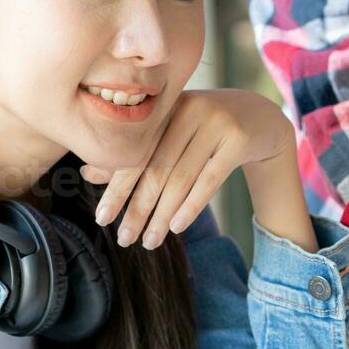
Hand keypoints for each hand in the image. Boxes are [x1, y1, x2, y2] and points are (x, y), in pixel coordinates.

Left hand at [83, 89, 295, 249]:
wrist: (260, 118)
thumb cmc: (203, 130)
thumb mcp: (170, 136)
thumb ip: (134, 152)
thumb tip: (88, 174)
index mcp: (165, 106)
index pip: (135, 154)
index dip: (117, 188)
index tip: (102, 219)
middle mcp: (189, 109)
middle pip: (157, 169)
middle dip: (138, 208)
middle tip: (124, 239)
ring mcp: (216, 122)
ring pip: (181, 178)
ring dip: (163, 215)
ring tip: (149, 241)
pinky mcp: (239, 139)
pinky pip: (210, 179)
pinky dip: (192, 205)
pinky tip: (176, 227)